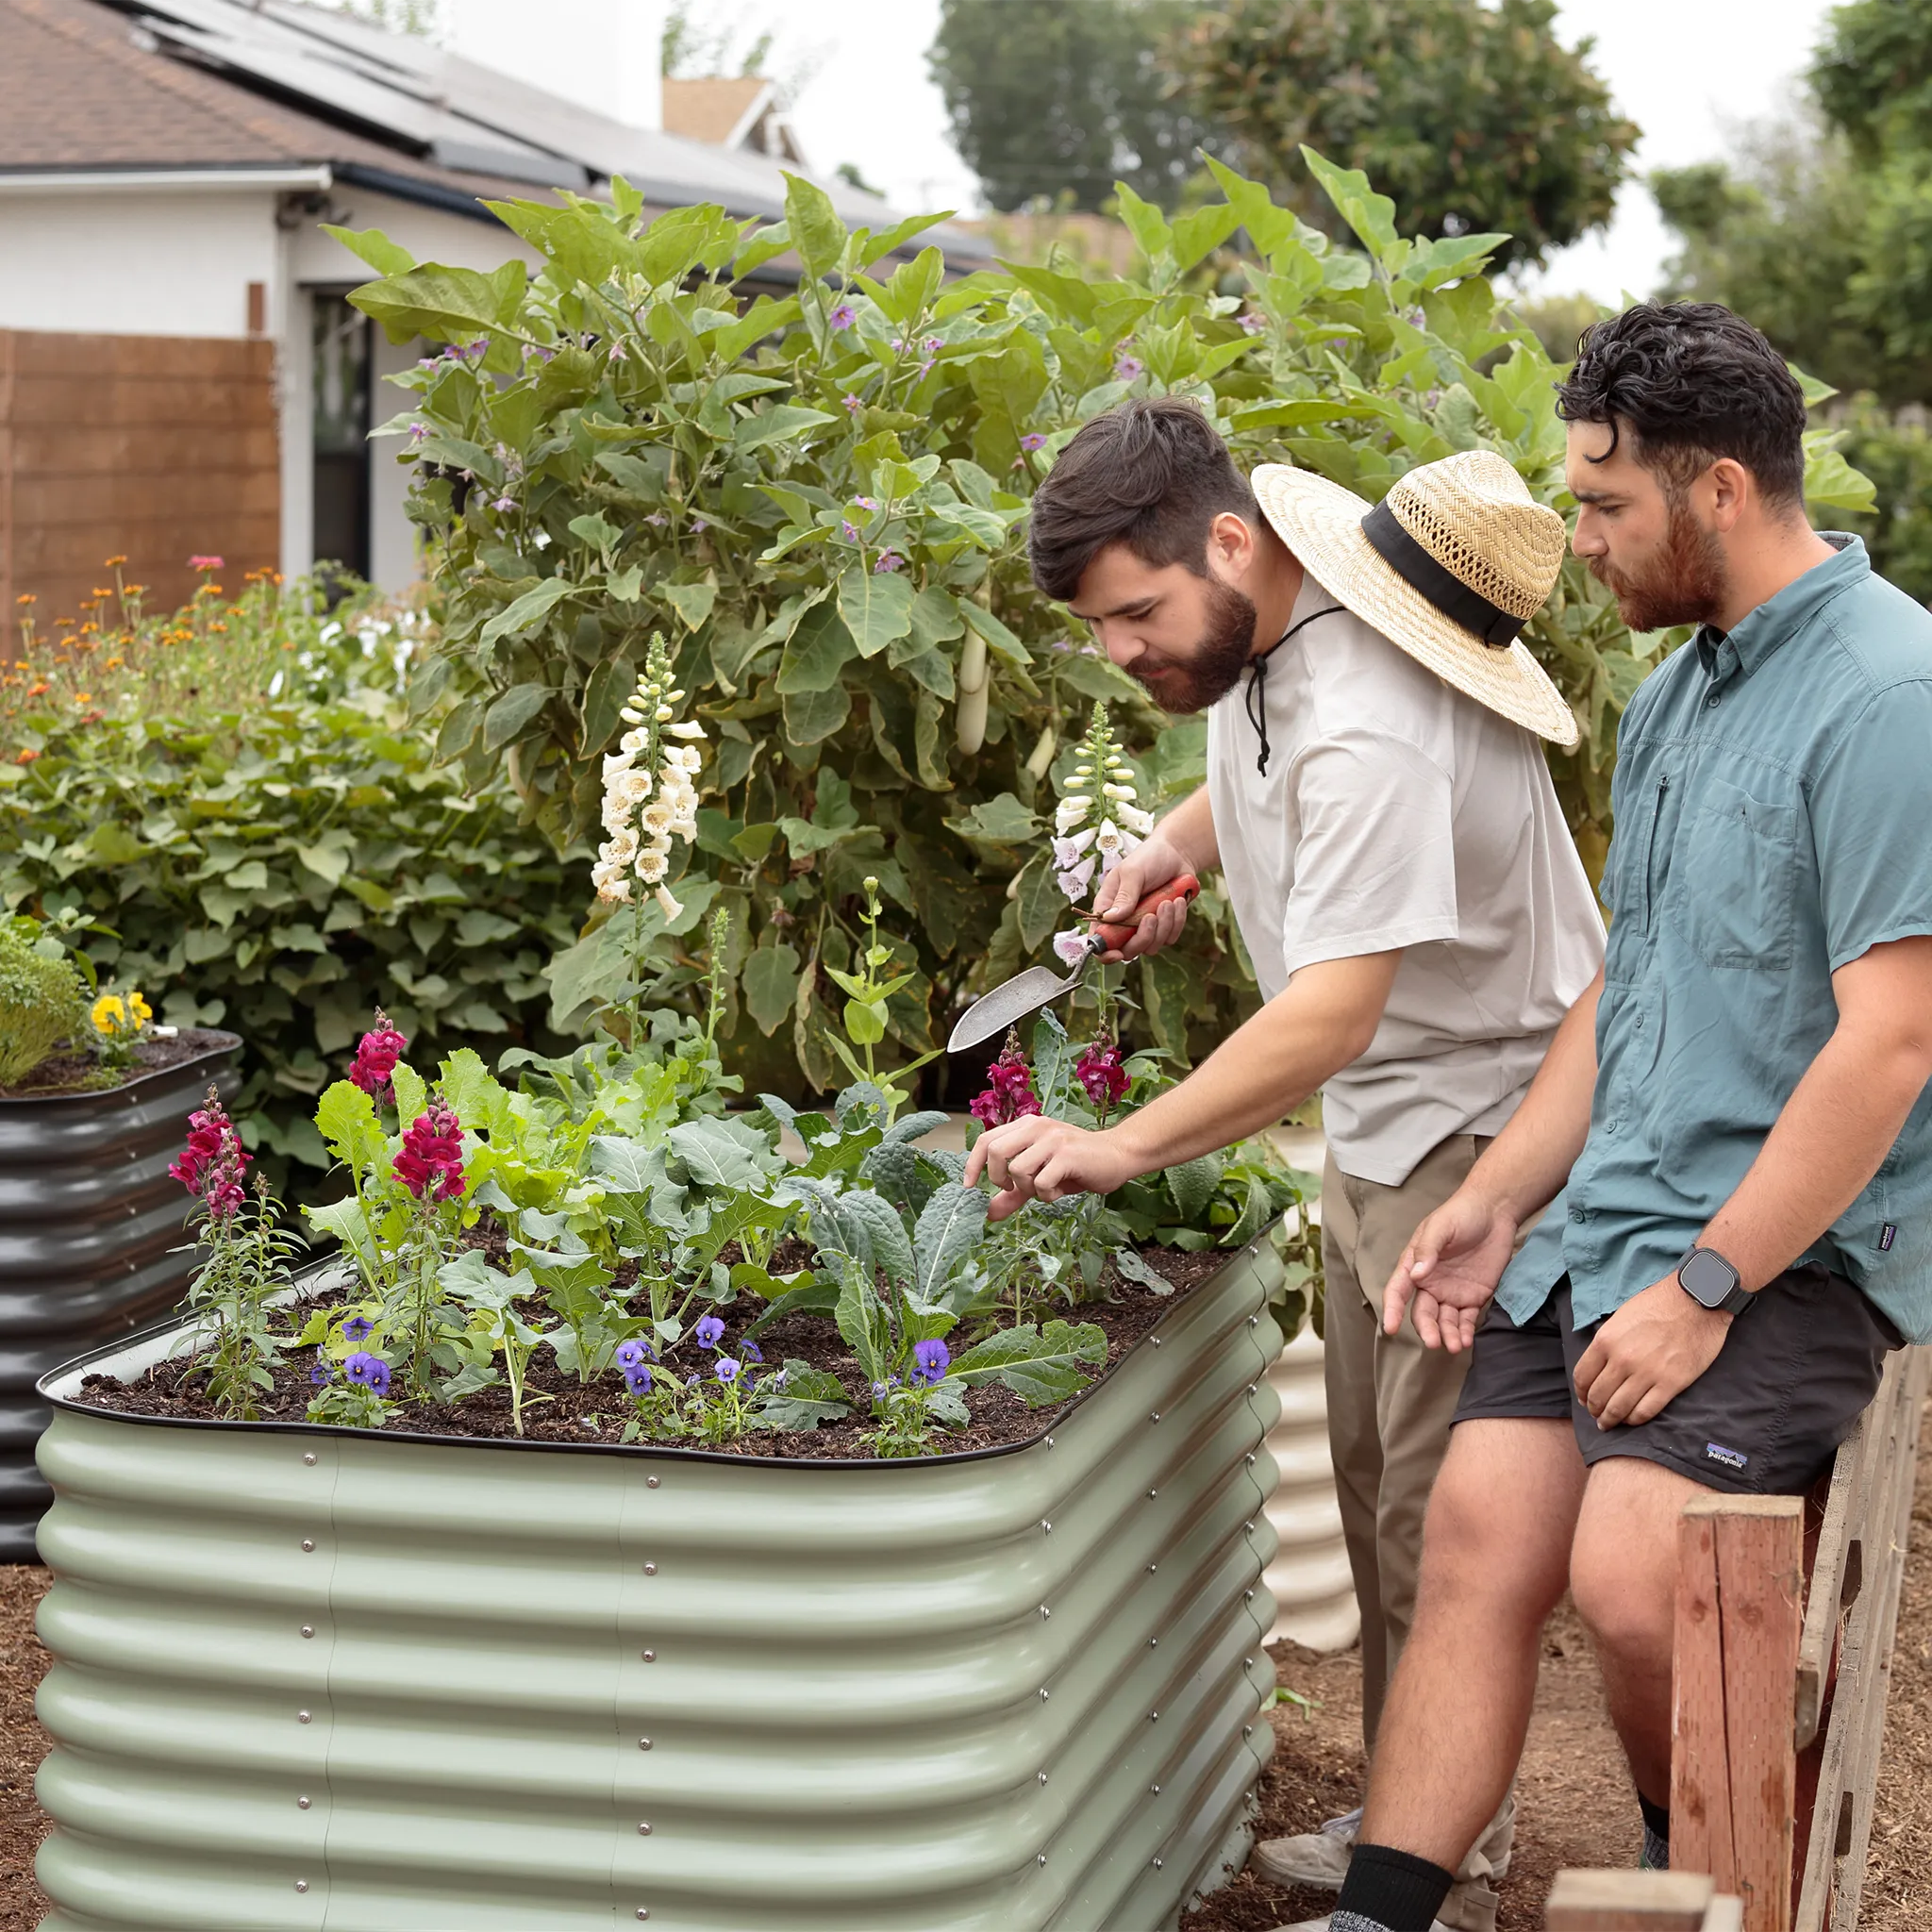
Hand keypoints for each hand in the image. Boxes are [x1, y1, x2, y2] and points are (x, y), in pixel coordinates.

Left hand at [963, 1115, 1137, 1220]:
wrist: (1118, 1156)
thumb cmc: (1077, 1165)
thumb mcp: (1039, 1177)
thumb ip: (1012, 1194)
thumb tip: (987, 1214)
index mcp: (1026, 1126)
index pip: (986, 1140)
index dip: (972, 1164)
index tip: (968, 1187)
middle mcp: (1037, 1127)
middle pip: (995, 1151)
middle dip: (997, 1177)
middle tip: (1012, 1188)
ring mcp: (1052, 1139)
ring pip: (1018, 1170)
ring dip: (1028, 1188)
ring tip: (1045, 1188)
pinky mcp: (1067, 1155)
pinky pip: (1042, 1182)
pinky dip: (1047, 1194)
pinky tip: (1060, 1190)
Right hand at [1090, 835, 1192, 960]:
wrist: (1177, 854)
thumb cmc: (1149, 858)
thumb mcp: (1133, 872)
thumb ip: (1124, 896)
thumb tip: (1111, 919)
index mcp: (1108, 909)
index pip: (1099, 939)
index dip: (1104, 953)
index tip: (1117, 954)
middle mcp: (1124, 922)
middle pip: (1128, 950)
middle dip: (1142, 938)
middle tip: (1151, 916)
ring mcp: (1144, 926)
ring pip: (1151, 946)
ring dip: (1163, 925)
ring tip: (1168, 901)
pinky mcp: (1165, 926)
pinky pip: (1170, 938)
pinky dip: (1177, 921)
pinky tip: (1177, 901)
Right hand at [1383, 1186, 1518, 1352]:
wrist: (1495, 1212)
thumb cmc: (1461, 1213)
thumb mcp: (1440, 1226)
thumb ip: (1427, 1249)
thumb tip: (1417, 1275)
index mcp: (1414, 1265)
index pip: (1398, 1291)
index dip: (1391, 1309)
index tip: (1390, 1328)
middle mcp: (1430, 1283)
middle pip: (1423, 1312)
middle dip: (1426, 1329)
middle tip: (1434, 1342)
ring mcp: (1452, 1292)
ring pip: (1444, 1321)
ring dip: (1447, 1335)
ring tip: (1456, 1346)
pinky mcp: (1474, 1297)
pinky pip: (1467, 1319)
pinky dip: (1465, 1332)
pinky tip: (1467, 1340)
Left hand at [1572, 1275, 1732, 1427]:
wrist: (1695, 1301)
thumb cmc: (1657, 1304)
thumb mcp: (1620, 1318)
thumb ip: (1607, 1343)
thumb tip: (1598, 1365)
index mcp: (1605, 1341)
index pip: (1582, 1377)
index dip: (1581, 1393)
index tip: (1584, 1399)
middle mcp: (1622, 1360)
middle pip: (1598, 1396)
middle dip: (1594, 1409)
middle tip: (1597, 1415)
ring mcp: (1646, 1373)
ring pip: (1619, 1408)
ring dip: (1611, 1420)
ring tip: (1610, 1423)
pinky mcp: (1671, 1383)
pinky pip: (1646, 1411)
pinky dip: (1635, 1419)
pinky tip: (1632, 1419)